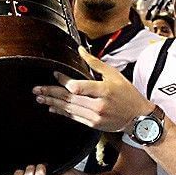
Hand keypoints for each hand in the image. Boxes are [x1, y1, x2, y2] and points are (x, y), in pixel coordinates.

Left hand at [33, 47, 153, 131]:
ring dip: (52, 102)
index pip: (79, 86)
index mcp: (104, 91)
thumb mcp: (114, 75)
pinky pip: (73, 117)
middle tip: (37, 89)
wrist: (138, 119)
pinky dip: (61, 111)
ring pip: (69, 108)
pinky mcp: (92, 124)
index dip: (64, 81)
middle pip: (69, 98)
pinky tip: (52, 107)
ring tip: (40, 97)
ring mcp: (95, 116)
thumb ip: (95, 63)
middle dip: (51, 93)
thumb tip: (81, 50)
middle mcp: (98, 105)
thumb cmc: (128, 95)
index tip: (55, 74)